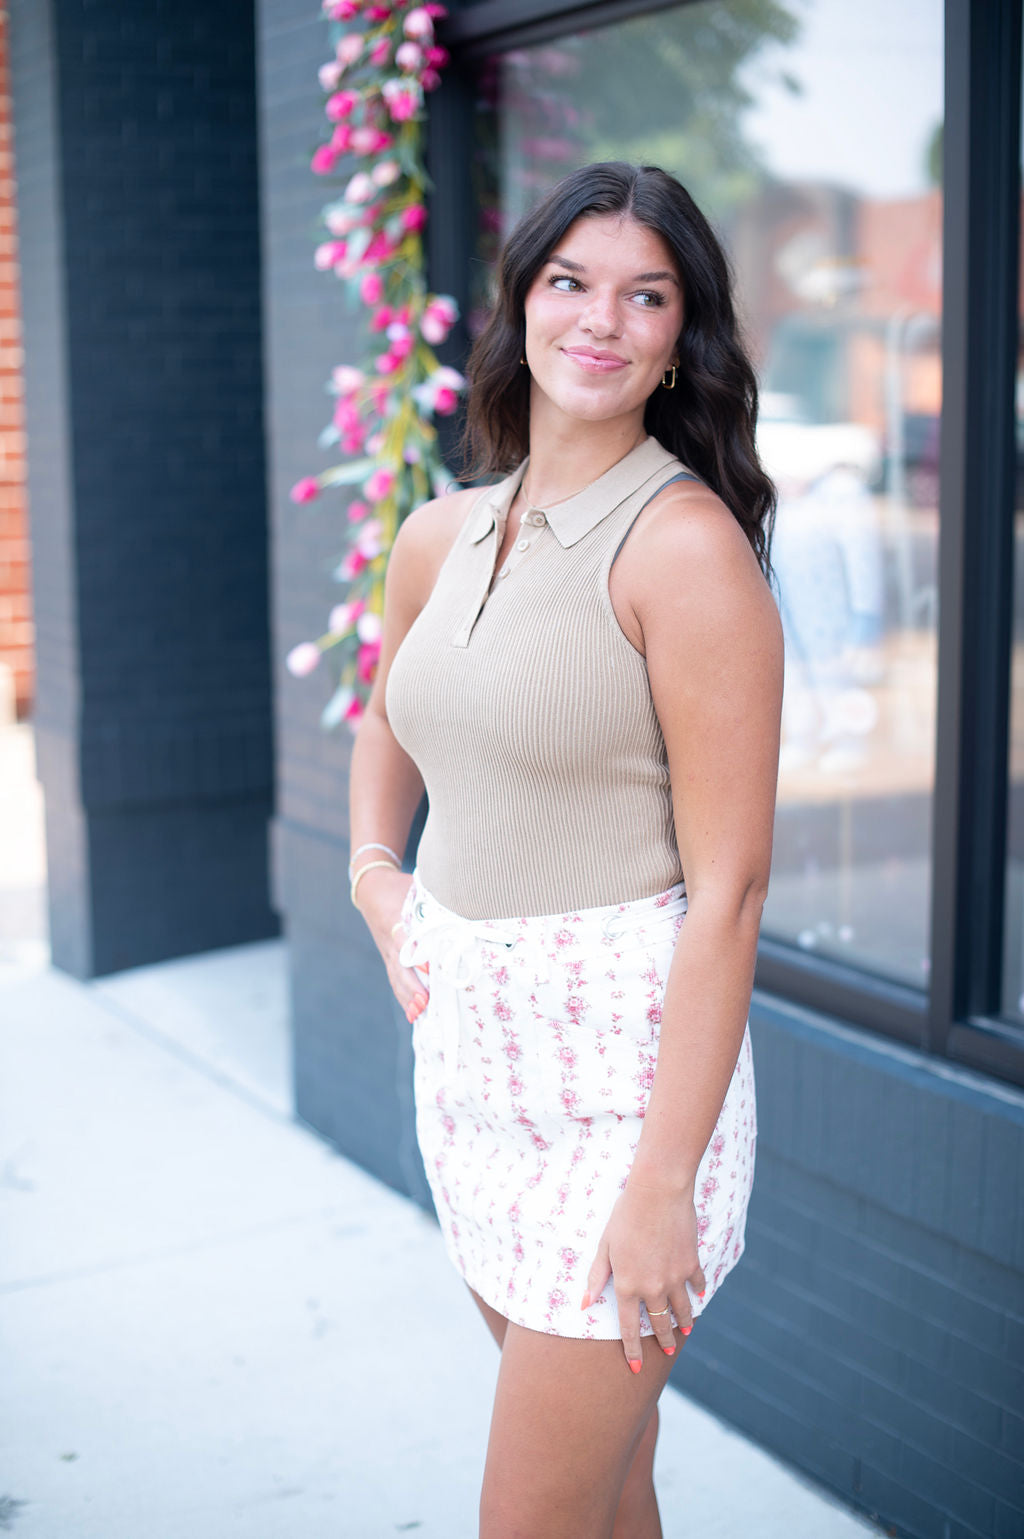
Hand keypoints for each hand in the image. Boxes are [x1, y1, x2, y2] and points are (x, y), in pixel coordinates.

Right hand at [355, 867, 428, 1022]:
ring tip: (420, 1014)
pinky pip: (395, 980)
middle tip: (426, 1002)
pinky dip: (404, 997)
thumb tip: (467, 903)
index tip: (430, 970)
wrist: (371, 887)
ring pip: (397, 977)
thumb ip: (436, 898)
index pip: (406, 941)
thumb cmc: (400, 887)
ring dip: (408, 997)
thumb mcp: (416, 887)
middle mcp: (390, 940)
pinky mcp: (389, 959)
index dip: (417, 957)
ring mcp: (388, 951)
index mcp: (396, 920)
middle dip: (412, 986)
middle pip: (400, 966)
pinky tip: (413, 1014)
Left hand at [581, 1176, 704, 1371]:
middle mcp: (653, 1288)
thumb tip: (584, 1304)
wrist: (658, 1192)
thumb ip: (596, 1277)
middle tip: (666, 1352)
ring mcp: (675, 1278)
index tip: (634, 1369)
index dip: (632, 1351)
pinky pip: (696, 1284)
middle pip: (659, 1323)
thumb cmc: (625, 1215)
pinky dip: (697, 1291)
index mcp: (627, 1285)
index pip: (629, 1329)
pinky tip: (697, 1294)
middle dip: (663, 1341)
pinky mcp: (692, 1264)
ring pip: (682, 1310)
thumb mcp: (604, 1246)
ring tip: (684, 1332)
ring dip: (683, 1324)